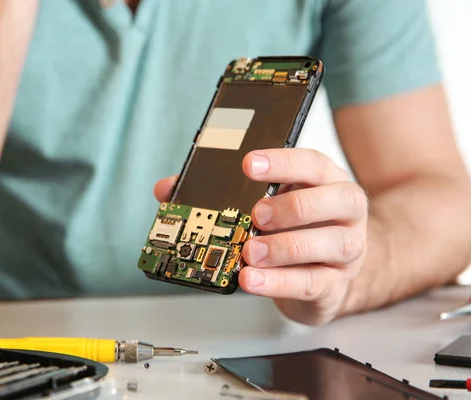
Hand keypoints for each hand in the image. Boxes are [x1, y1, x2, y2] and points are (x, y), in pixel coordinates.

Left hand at [154, 148, 368, 325]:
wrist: (323, 273)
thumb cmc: (290, 229)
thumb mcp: (262, 202)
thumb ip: (218, 192)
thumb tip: (167, 189)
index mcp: (324, 180)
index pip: (311, 163)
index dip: (282, 162)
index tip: (248, 165)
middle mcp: (344, 211)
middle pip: (334, 200)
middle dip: (292, 206)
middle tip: (255, 214)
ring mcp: (346, 248)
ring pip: (330, 244)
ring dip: (285, 248)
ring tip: (249, 252)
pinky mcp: (335, 284)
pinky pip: (312, 283)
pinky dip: (279, 283)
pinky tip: (251, 279)